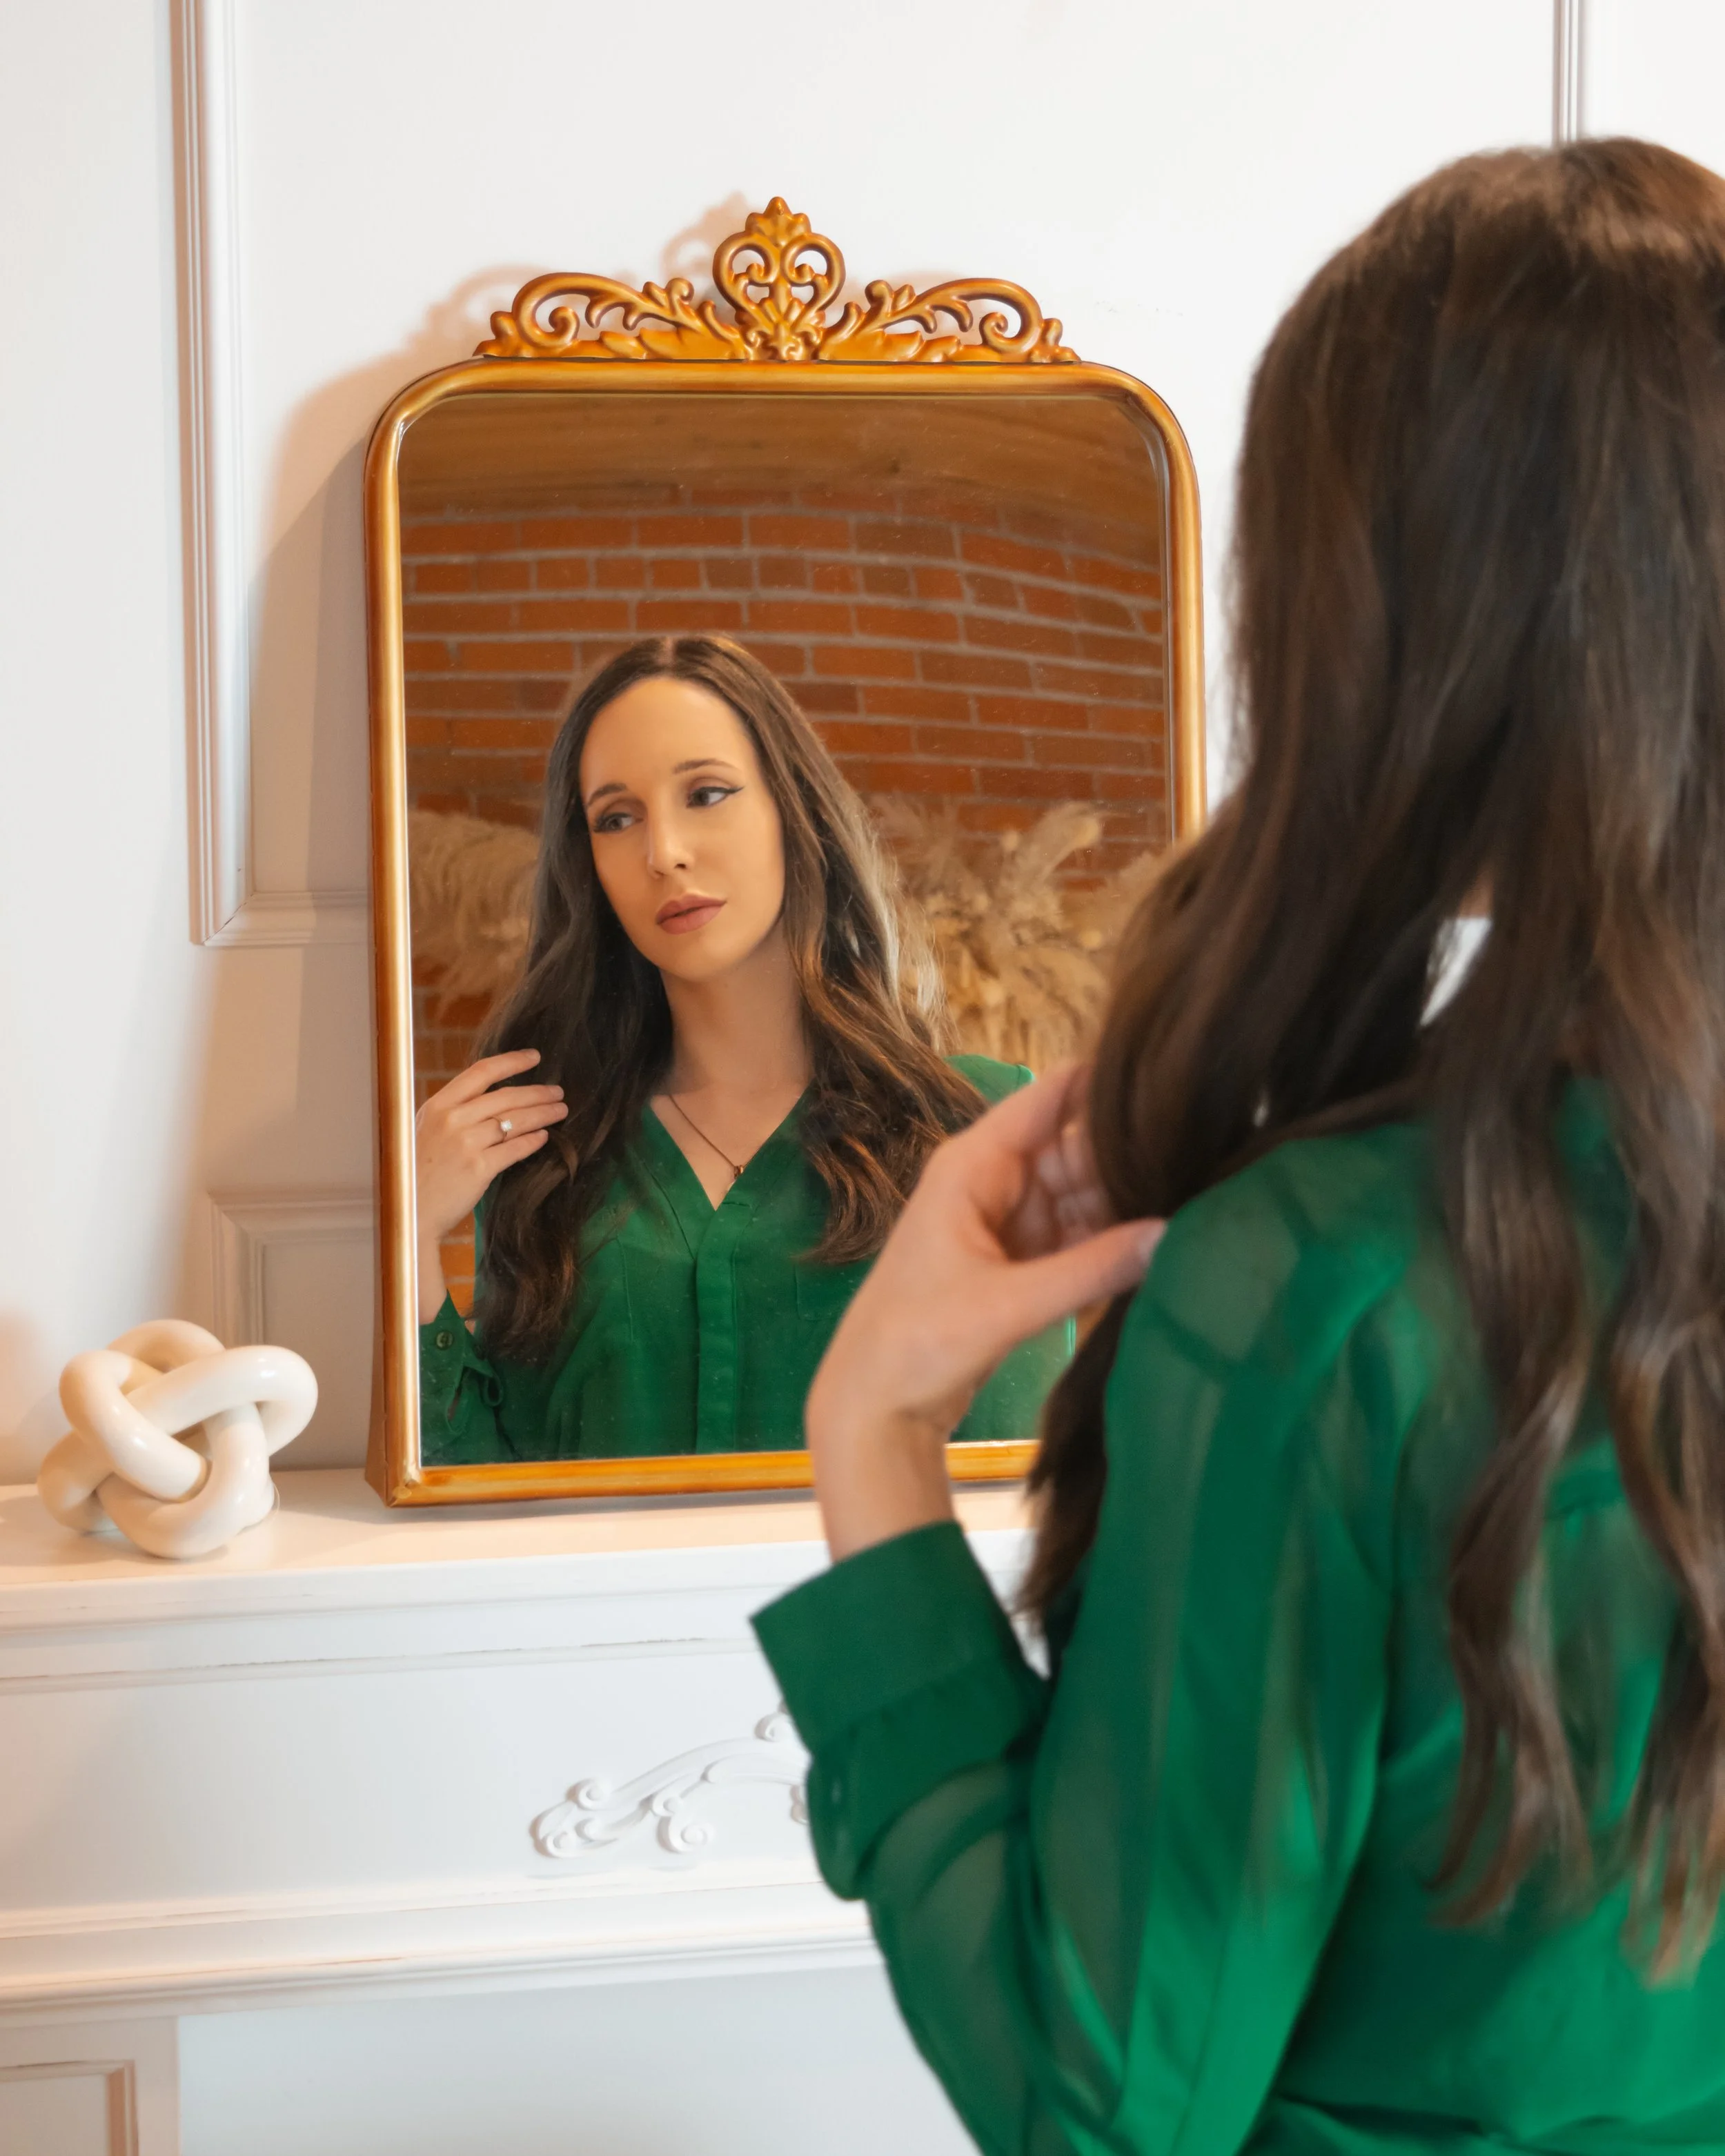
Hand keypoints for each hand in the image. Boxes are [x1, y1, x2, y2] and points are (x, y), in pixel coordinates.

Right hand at [414, 1050, 566, 1320]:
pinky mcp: (478, 1169)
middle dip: (538, 1093)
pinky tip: (544, 1137)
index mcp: (438, 1105)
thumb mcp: (425, 1130)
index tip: (534, 1057)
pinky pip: (514, 1148)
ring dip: (543, 1114)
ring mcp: (466, 1143)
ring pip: (515, 1121)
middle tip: (558, 1092)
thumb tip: (488, 1100)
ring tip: (560, 1111)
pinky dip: (533, 1141)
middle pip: (506, 1096)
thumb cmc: (415, 1172)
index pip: (481, 1071)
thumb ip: (453, 1112)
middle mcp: (452, 1119)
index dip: (512, 1061)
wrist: (408, 1210)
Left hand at [807, 1063, 1162, 1558]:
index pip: (1049, 1098)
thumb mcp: (1010, 1304)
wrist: (876, 1405)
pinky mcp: (1022, 1262)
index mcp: (974, 1165)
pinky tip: (1164, 1240)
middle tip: (1208, 1157)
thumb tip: (1174, 1234)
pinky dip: (1112, 1240)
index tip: (1172, 1071)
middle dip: (1133, 1154)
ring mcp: (1010, 1221)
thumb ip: (1093, 1270)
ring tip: (1200, 1194)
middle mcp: (994, 1181)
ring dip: (1129, 1200)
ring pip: (1083, 1194)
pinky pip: (1078, 1234)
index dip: (1106, 1080)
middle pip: (1077, 1149)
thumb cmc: (920, 1341)